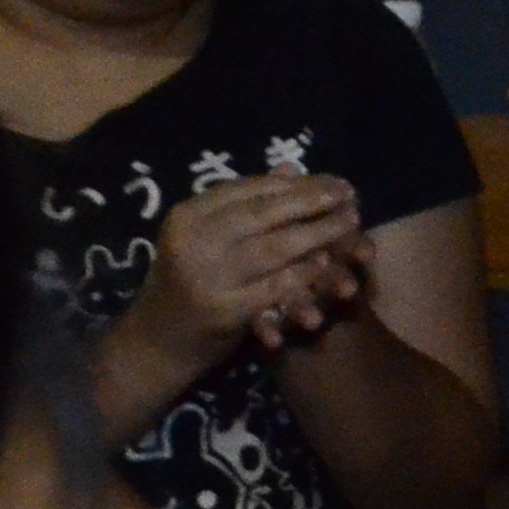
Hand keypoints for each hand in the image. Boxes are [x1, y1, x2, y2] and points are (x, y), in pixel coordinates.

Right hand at [129, 174, 369, 371]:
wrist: (157, 341)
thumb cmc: (188, 281)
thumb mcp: (207, 238)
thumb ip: (245, 205)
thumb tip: (290, 167)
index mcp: (187, 215)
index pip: (246, 189)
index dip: (293, 183)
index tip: (331, 179)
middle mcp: (192, 241)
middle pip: (261, 214)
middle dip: (310, 201)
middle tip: (349, 194)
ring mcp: (206, 276)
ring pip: (271, 248)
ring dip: (317, 233)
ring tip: (351, 223)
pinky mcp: (224, 309)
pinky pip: (273, 286)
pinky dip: (302, 273)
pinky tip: (328, 263)